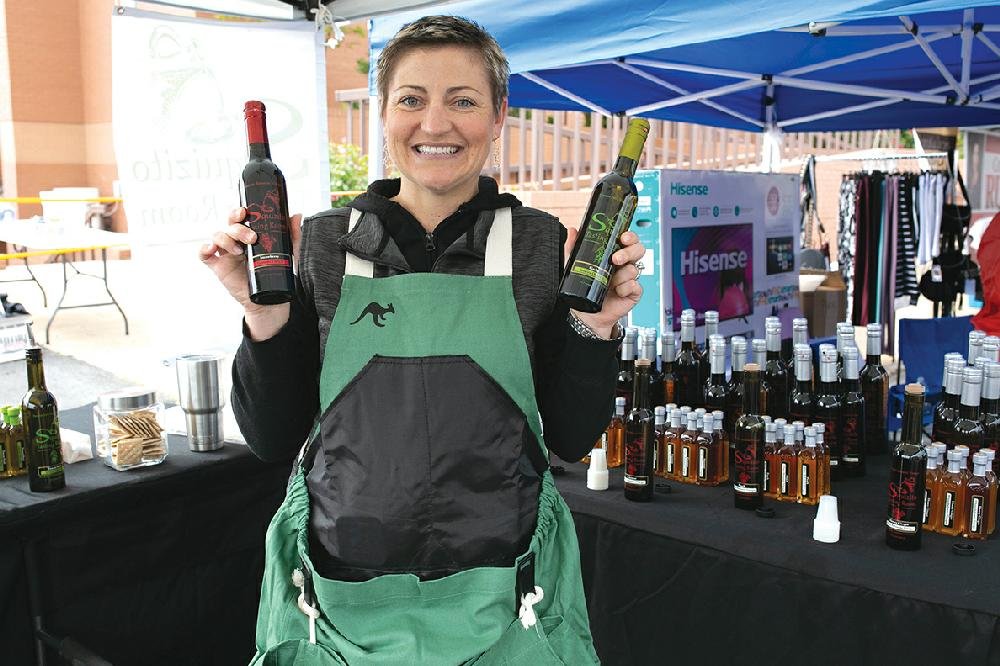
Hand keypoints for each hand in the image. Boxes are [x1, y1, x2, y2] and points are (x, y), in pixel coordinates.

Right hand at [199, 208, 302, 338]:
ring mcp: (226, 253)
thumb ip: (292, 234)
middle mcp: (237, 241)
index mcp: (250, 235)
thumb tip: (297, 216)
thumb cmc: (276, 272)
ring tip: (240, 251)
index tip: (245, 212)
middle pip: (230, 226)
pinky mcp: (219, 267)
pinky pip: (204, 255)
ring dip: (226, 239)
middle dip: (238, 228)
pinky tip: (211, 249)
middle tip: (252, 238)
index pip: (240, 218)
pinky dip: (204, 249)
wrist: (269, 299)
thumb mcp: (288, 252)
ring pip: (217, 236)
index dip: (239, 212)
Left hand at [564, 229, 644, 337]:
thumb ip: (573, 247)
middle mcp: (624, 265)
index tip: (623, 238)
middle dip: (629, 252)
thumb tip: (572, 231)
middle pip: (638, 250)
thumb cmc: (583, 288)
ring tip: (610, 282)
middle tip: (615, 259)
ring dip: (621, 275)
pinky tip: (617, 292)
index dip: (630, 237)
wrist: (586, 314)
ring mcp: (630, 279)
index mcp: (614, 254)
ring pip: (634, 269)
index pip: (628, 240)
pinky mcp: (633, 293)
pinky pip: (635, 286)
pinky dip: (625, 288)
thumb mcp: (574, 265)